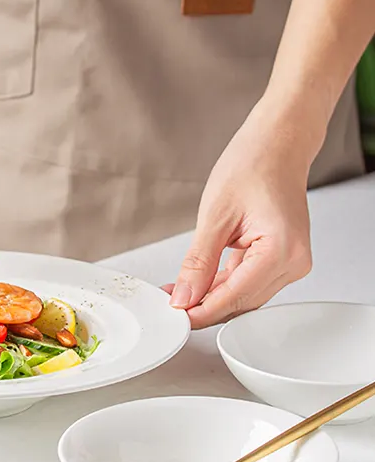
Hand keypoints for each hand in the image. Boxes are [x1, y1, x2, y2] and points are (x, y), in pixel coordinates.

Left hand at [166, 108, 316, 328]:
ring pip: (244, 296)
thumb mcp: (215, 216)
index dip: (202, 311)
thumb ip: (199, 262)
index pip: (235, 297)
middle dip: (203, 306)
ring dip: (210, 297)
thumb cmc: (253, 165)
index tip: (176, 316)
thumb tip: (185, 295)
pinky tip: (196, 284)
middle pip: (241, 302)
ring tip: (176, 293)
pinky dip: (221, 284)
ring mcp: (290, 262)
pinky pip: (248, 282)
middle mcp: (294, 262)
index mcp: (282, 251)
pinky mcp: (280, 258)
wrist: (276, 144)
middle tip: (169, 305)